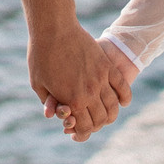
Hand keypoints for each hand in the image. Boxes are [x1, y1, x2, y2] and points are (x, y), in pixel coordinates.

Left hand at [31, 24, 129, 141]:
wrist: (54, 28)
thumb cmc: (41, 56)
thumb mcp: (38, 84)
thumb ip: (49, 103)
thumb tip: (54, 115)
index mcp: (73, 101)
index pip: (85, 128)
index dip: (82, 134)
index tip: (78, 134)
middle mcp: (90, 93)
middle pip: (101, 120)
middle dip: (96, 126)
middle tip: (90, 124)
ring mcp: (101, 79)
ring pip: (114, 106)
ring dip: (111, 115)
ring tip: (106, 115)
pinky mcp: (107, 66)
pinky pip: (122, 86)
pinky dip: (125, 97)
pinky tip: (123, 102)